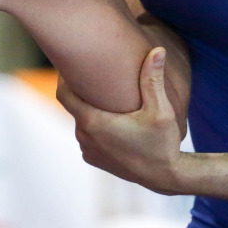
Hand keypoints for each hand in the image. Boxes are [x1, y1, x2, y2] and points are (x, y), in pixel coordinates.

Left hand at [56, 48, 187, 193]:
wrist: (165, 177)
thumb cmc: (162, 143)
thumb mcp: (161, 110)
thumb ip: (153, 79)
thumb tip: (157, 50)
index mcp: (93, 123)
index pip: (64, 94)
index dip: (62, 77)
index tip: (68, 62)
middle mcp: (84, 137)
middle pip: (73, 106)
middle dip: (81, 91)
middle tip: (91, 73)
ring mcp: (87, 150)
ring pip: (81, 121)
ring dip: (89, 109)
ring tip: (102, 95)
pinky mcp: (93, 158)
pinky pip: (87, 135)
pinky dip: (94, 125)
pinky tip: (110, 118)